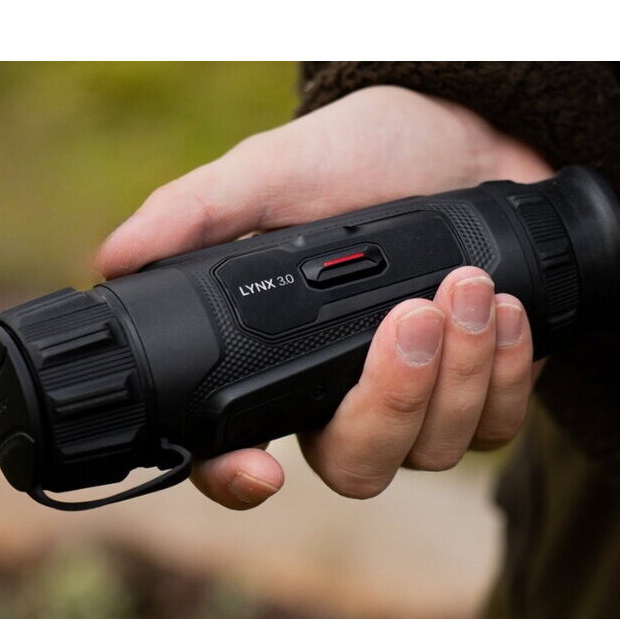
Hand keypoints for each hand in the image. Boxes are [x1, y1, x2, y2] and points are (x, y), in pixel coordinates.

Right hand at [97, 86, 552, 507]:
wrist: (467, 137)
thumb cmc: (365, 155)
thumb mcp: (277, 171)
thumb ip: (202, 211)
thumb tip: (113, 256)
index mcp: (280, 363)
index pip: (238, 451)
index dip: (237, 481)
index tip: (263, 471)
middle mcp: (342, 398)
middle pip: (355, 467)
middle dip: (387, 401)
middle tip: (408, 316)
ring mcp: (417, 405)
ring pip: (431, 452)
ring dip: (456, 373)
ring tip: (467, 285)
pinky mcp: (483, 395)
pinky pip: (495, 427)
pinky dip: (504, 371)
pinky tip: (506, 309)